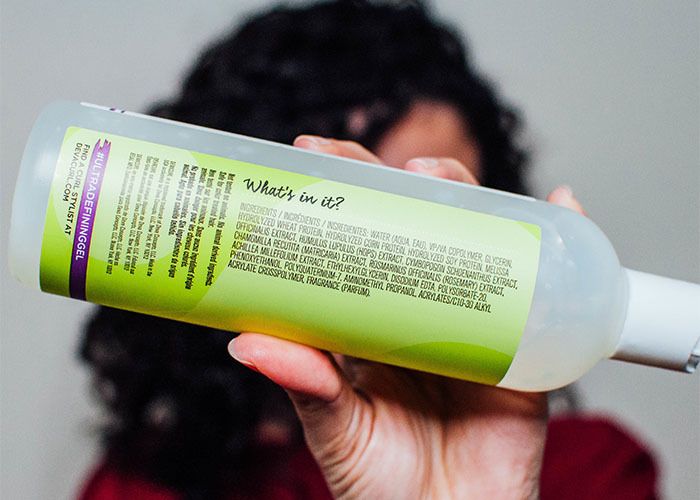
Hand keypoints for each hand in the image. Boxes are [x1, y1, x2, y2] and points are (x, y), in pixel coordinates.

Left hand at [228, 136, 585, 498]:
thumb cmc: (385, 485)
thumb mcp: (337, 430)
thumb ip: (305, 387)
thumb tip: (247, 341)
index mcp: (374, 323)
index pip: (357, 241)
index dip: (341, 196)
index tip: (312, 156)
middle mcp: (423, 311)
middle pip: (420, 227)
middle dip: (403, 183)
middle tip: (379, 160)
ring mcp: (475, 321)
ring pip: (478, 240)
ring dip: (471, 197)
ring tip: (444, 176)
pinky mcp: (523, 344)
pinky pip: (545, 286)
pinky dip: (561, 242)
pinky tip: (560, 206)